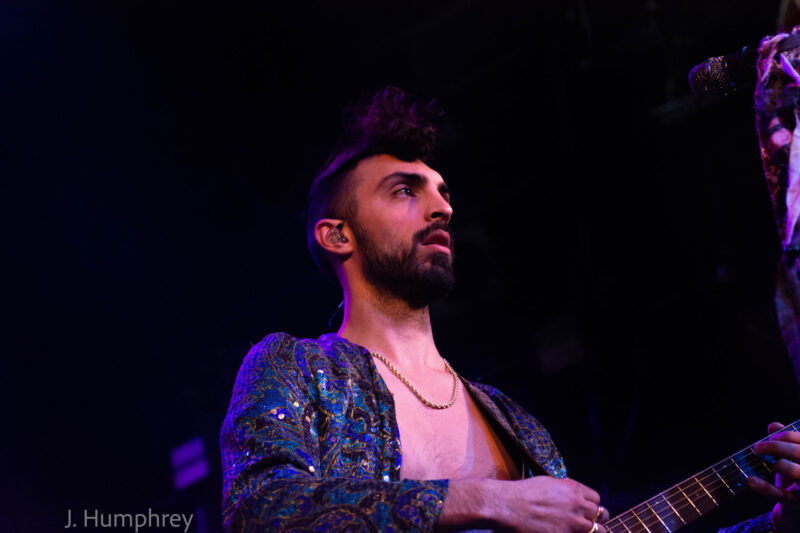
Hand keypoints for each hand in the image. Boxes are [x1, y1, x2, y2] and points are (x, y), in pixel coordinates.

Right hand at [491, 476, 608, 532]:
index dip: (592, 505)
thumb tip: (573, 495)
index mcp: (572, 489)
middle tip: (589, 523)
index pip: (596, 498)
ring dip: (592, 531)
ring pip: (597, 530)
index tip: (587, 510)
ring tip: (582, 530)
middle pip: (601, 514)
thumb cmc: (523, 493)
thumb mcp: (547, 482)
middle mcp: (576, 505)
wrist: (508, 506)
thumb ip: (565, 489)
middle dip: (596, 519)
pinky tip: (567, 532)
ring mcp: (572, 523)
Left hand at [748, 422, 799, 532]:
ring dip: (779, 465)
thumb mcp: (791, 460)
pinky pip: (783, 496)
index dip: (787, 436)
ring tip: (766, 464)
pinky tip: (751, 480)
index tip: (771, 437)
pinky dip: (765, 488)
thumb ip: (784, 442)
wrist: (796, 513)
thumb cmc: (794, 480)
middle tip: (757, 447)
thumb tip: (773, 425)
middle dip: (778, 447)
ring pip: (799, 474)